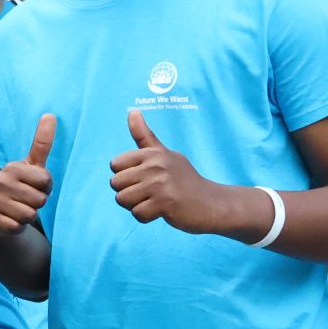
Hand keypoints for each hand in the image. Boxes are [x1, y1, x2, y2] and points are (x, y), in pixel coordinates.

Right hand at [0, 114, 55, 237]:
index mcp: (12, 167)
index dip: (46, 187)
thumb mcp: (31, 166)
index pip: (46, 180)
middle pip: (40, 199)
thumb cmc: (19, 187)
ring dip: (28, 216)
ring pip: (29, 214)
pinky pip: (17, 226)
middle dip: (38, 203)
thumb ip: (41, 143)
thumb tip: (50, 114)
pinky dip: (17, 226)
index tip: (35, 186)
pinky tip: (9, 219)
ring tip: (17, 210)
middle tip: (25, 200)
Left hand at [109, 109, 240, 232]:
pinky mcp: (166, 203)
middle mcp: (156, 165)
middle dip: (129, 192)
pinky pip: (137, 214)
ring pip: (122, 199)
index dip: (126, 176)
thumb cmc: (183, 179)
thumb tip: (132, 111)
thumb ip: (144, 136)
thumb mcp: (165, 154)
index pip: (115, 164)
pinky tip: (163, 211)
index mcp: (152, 153)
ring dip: (136, 205)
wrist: (212, 203)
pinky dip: (147, 217)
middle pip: (115, 183)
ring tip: (156, 201)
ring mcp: (161, 184)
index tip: (145, 177)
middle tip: (152, 192)